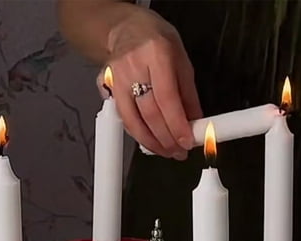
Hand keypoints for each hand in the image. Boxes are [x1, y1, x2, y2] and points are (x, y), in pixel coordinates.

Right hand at [97, 9, 201, 158]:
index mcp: (156, 54)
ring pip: (132, 121)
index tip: (186, 142)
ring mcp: (116, 78)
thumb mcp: (182, 62)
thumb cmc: (157, 42)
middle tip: (179, 152)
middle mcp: (133, 66)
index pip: (167, 99)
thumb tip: (195, 124)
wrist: (127, 29)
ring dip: (151, 142)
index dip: (177, 126)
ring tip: (166, 151)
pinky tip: (150, 140)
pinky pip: (123, 118)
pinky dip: (138, 134)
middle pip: (149, 114)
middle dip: (166, 139)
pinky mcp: (106, 88)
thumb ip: (188, 95)